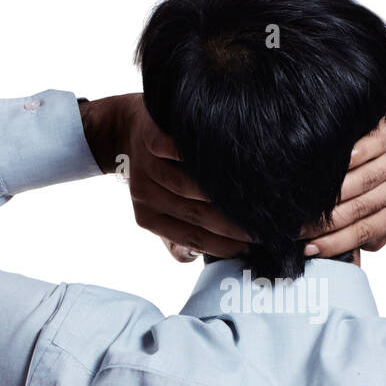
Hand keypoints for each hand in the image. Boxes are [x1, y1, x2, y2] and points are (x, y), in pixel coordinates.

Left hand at [80, 93, 249, 257]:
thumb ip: (180, 235)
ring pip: (185, 184)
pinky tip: (226, 158)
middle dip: (231, 224)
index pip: (192, 238)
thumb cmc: (155, 172)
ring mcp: (146, 165)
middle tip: (262, 226)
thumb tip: (210, 256)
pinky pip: (174, 148)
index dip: (224, 246)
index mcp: (148, 217)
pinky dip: (199, 154)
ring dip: (219, 192)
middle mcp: (145, 194)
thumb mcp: (159, 207)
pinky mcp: (149, 137)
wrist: (124, 130)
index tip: (253, 248)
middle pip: (193, 214)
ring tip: (251, 196)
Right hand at [303, 81, 385, 257]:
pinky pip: (371, 145)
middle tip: (296, 227)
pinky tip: (328, 162)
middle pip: (361, 208)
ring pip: (364, 179)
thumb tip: (354, 249)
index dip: (336, 241)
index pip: (367, 230)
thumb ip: (379, 221)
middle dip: (326, 221)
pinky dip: (350, 156)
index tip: (309, 248)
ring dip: (331, 192)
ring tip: (303, 200)